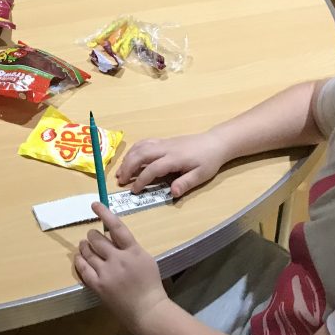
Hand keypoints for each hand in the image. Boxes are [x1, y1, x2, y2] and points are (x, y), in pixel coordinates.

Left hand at [74, 204, 169, 332]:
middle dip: (93, 235)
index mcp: (134, 251)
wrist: (147, 310)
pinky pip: (82, 268)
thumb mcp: (145, 259)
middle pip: (98, 238)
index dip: (105, 213)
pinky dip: (79, 260)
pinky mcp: (98, 285)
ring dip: (85, 246)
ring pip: (88, 251)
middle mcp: (119, 259)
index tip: (94, 205)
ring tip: (85, 245)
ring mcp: (107, 273)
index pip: (117, 227)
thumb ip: (129, 246)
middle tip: (92, 235)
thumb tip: (111, 235)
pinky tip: (80, 258)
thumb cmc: (149, 283)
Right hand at [115, 132, 231, 196]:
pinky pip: (144, 142)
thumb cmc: (208, 161)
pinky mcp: (163, 141)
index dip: (141, 180)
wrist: (214, 142)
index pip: (152, 169)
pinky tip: (130, 158)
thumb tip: (172, 193)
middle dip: (128, 167)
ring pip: (140, 147)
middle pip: (141, 154)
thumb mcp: (201, 175)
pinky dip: (134, 150)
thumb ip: (185, 183)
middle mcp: (165, 148)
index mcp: (174, 158)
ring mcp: (163, 142)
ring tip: (120, 171)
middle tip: (120, 181)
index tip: (134, 191)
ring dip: (128, 158)